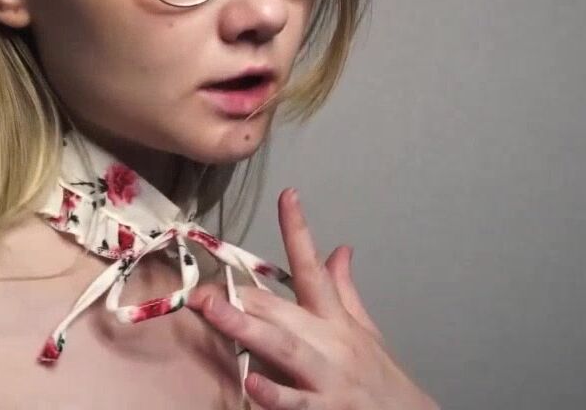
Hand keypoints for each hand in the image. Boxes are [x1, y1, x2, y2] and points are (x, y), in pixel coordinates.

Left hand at [187, 188, 438, 409]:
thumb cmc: (383, 379)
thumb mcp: (366, 331)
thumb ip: (344, 290)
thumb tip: (339, 249)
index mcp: (336, 320)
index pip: (314, 267)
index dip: (300, 230)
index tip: (287, 196)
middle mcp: (331, 342)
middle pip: (283, 310)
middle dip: (242, 296)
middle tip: (202, 286)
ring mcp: (328, 377)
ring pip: (284, 349)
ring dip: (246, 329)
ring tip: (213, 311)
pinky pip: (297, 403)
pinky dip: (275, 395)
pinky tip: (251, 384)